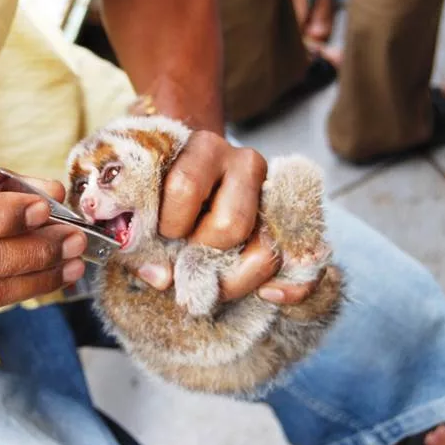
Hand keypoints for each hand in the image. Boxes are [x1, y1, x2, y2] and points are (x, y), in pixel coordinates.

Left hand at [137, 131, 320, 304]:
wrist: (191, 160)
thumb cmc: (161, 186)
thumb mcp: (143, 201)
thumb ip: (139, 238)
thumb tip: (161, 279)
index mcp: (202, 148)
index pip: (185, 187)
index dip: (169, 224)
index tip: (160, 234)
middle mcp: (245, 162)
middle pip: (230, 224)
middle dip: (202, 254)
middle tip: (185, 260)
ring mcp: (274, 193)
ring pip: (264, 248)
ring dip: (234, 277)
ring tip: (210, 278)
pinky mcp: (291, 220)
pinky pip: (306, 263)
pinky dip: (292, 287)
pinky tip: (269, 295)